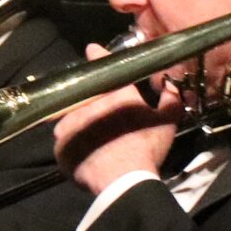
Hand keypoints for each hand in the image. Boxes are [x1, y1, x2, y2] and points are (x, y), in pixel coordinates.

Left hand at [54, 43, 185, 193]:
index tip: (92, 50)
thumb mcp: (167, 122)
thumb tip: (170, 83)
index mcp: (113, 94)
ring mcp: (69, 124)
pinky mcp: (60, 145)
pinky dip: (72, 144)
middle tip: (99, 113)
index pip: (102, 65)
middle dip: (90, 99)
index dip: (97, 56)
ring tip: (89, 135)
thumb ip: (170, 99)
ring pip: (70, 117)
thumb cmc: (146, 147)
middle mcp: (86, 103)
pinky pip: (64, 141)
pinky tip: (84, 152)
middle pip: (84, 94)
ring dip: (78, 122)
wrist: (123, 181)